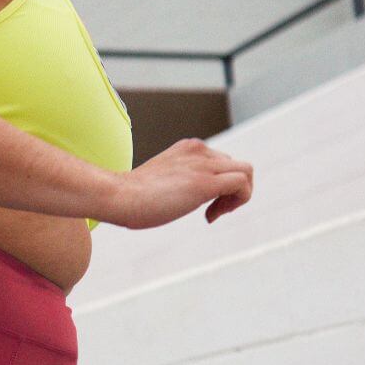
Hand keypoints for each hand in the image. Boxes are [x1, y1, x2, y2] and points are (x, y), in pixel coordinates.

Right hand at [101, 138, 253, 229]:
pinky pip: (243, 184)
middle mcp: (199, 150)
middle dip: (230, 192)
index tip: (202, 205)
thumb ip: (181, 178)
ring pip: (246, 172)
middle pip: (238, 167)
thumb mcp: (164, 179)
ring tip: (214, 213)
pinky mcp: (205, 183)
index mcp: (189, 148)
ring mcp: (203, 165)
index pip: (223, 162)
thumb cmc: (133, 195)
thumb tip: (190, 194)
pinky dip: (237, 202)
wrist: (118, 196)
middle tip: (211, 211)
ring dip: (238, 197)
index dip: (220, 185)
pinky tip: (211, 216)